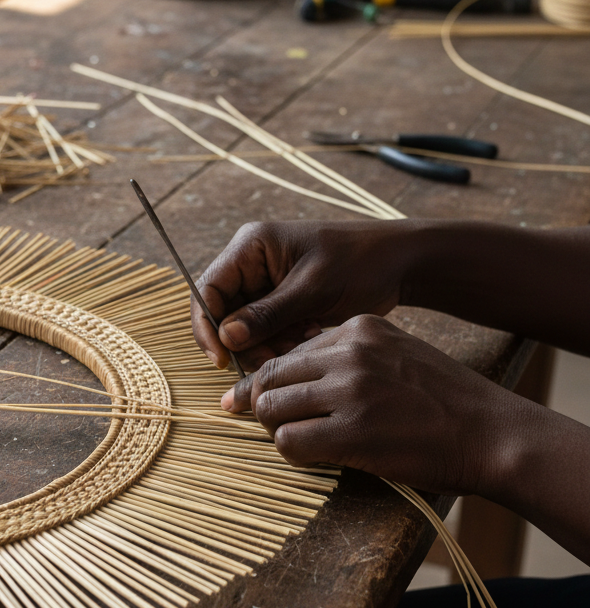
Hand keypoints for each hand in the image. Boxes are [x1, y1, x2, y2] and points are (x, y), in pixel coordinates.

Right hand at [191, 219, 420, 371]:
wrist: (400, 264)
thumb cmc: (361, 263)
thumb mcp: (313, 289)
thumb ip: (267, 314)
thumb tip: (226, 337)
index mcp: (251, 247)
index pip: (208, 290)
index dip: (207, 327)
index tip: (223, 360)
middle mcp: (251, 264)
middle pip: (222, 314)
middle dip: (244, 343)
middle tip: (274, 360)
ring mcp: (265, 284)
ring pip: (243, 329)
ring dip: (265, 346)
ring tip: (302, 342)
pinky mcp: (281, 302)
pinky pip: (264, 332)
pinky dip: (281, 343)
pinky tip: (308, 336)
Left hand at [225, 314, 528, 496]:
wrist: (493, 433)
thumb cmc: (443, 402)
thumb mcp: (397, 355)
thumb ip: (348, 358)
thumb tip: (291, 378)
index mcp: (360, 329)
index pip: (287, 353)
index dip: (273, 383)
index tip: (270, 402)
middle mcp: (351, 353)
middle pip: (269, 378)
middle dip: (265, 406)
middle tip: (277, 426)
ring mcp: (351, 391)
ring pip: (270, 408)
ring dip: (276, 430)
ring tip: (300, 441)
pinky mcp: (352, 432)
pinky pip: (288, 442)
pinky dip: (292, 453)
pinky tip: (314, 456)